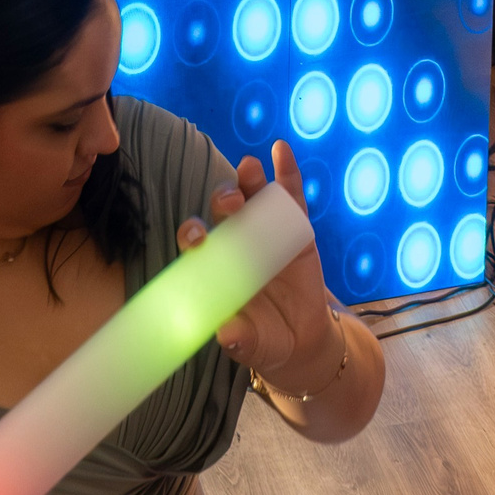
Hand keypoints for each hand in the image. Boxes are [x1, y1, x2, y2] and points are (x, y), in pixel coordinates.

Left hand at [177, 141, 339, 386]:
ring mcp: (265, 228)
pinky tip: (281, 150)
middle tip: (230, 202)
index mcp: (215, 265)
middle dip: (222, 200)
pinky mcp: (295, 225)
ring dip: (248, 180)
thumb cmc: (265, 337)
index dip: (192, 234)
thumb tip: (227, 335)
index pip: (197, 242)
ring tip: (249, 168)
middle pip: (222, 211)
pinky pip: (290, 195)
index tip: (196, 237)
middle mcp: (235, 239)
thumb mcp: (254, 344)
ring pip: (252, 196)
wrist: (302, 337)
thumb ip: (241, 340)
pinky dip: (286, 172)